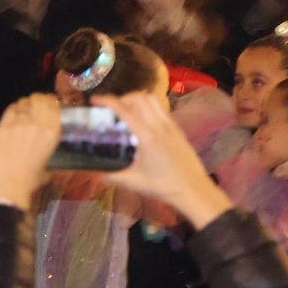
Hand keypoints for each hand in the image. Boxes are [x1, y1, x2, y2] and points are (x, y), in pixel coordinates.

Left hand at [0, 93, 60, 211]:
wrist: (8, 186)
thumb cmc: (30, 181)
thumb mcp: (47, 163)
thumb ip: (48, 147)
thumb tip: (45, 143)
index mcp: (53, 133)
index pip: (54, 106)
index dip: (50, 101)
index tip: (48, 103)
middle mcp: (39, 123)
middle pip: (39, 99)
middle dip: (37, 99)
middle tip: (34, 104)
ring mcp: (20, 123)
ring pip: (24, 102)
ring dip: (24, 104)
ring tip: (22, 110)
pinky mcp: (3, 126)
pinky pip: (10, 109)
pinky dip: (13, 109)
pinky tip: (12, 114)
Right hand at [93, 93, 231, 229]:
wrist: (193, 189)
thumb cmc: (164, 186)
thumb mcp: (134, 182)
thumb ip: (113, 175)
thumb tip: (96, 171)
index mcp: (147, 137)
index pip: (125, 110)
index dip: (107, 101)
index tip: (94, 100)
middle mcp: (160, 126)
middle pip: (139, 98)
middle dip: (122, 98)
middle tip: (112, 109)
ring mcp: (171, 125)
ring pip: (152, 99)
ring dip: (137, 99)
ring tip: (127, 111)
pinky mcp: (177, 129)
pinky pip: (161, 108)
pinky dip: (148, 107)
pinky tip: (143, 121)